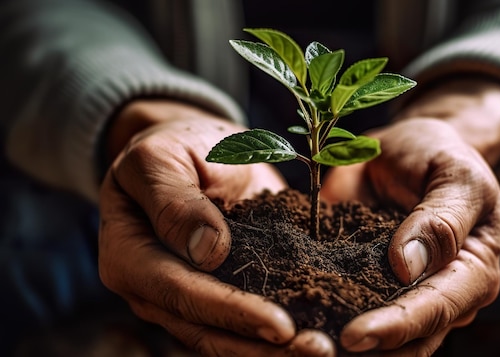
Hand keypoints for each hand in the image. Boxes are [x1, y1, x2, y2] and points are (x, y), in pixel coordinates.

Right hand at [98, 100, 334, 355]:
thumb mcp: (160, 158)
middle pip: (207, 330)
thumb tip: (207, 253)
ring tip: (323, 349)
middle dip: (261, 346)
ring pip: (229, 338)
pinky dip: (278, 335)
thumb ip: (174, 201)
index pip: (180, 293)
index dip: (231, 312)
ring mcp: (189, 298)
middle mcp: (155, 290)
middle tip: (318, 349)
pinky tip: (319, 331)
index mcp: (130, 258)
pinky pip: (246, 323)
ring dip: (274, 350)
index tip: (281, 325)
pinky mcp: (221, 294)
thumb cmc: (173, 147)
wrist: (195, 150)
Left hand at [321, 78, 499, 353]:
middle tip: (313, 349)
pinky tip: (287, 323)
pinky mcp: (361, 283)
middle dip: (366, 349)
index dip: (397, 327)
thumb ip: (441, 219)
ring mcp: (397, 294)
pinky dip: (318, 317)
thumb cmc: (441, 156)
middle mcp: (436, 295)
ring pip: (375, 340)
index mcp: (471, 273)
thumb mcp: (454, 175)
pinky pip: (341, 306)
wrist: (409, 149)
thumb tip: (407, 268)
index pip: (436, 310)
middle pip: (406, 341)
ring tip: (299, 346)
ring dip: (337, 346)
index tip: (354, 335)